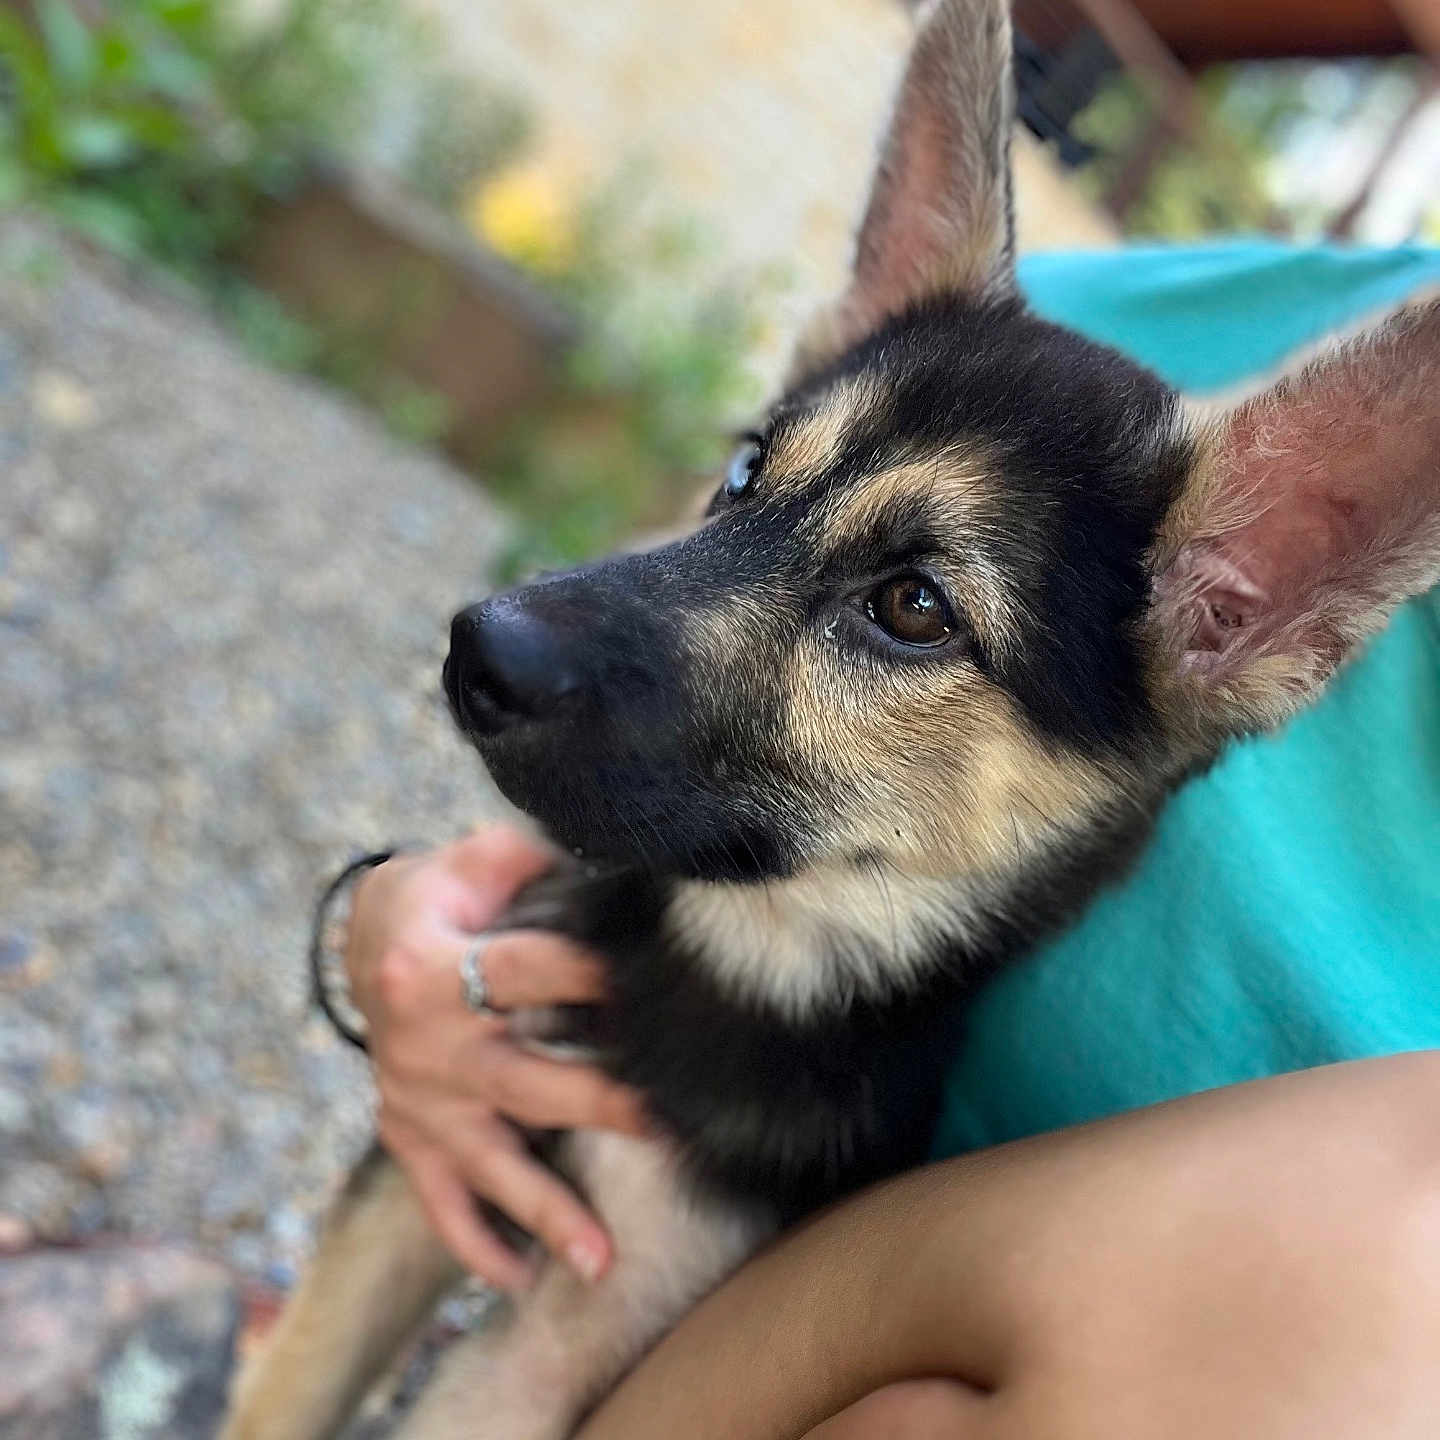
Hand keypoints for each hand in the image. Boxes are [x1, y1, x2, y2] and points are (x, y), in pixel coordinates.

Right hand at [345, 827, 646, 1290]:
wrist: (366, 942)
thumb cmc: (443, 896)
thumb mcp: (474, 860)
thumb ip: (532, 857)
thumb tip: (612, 852)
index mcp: (433, 965)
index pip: (525, 971)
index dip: (589, 976)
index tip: (655, 990)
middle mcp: (422, 1043)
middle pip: (521, 1082)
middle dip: (597, 1106)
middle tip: (664, 1127)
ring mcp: (416, 1101)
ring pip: (487, 1165)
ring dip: (545, 1213)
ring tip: (601, 1261)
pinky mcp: (409, 1137)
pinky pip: (440, 1204)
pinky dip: (476, 1245)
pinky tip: (521, 1282)